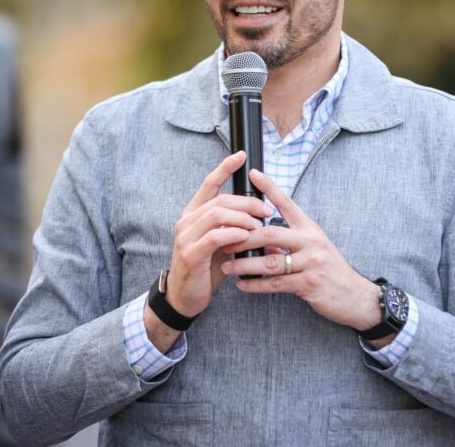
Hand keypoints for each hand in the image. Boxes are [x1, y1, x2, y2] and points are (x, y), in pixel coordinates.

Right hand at [165, 152, 271, 317]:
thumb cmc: (207, 269)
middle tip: (267, 210)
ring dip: (243, 217)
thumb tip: (268, 224)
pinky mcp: (191, 254)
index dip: (224, 168)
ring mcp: (186, 237)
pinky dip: (233, 234)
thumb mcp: (225, 245)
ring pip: (217, 214)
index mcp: (194, 214)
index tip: (241, 156)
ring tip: (259, 225)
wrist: (186, 298)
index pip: (209, 184)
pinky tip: (246, 237)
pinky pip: (214, 237)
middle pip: (220, 200)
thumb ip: (239, 230)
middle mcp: (187, 221)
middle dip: (248, 202)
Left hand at [220, 169, 381, 331]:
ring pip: (270, 261)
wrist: (354, 295)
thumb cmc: (330, 269)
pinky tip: (242, 285)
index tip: (254, 173)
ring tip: (226, 266)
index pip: (288, 203)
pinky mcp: (309, 284)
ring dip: (244, 264)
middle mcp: (311, 241)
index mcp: (310, 228)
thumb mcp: (312, 248)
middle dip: (244, 237)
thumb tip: (261, 239)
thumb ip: (287, 242)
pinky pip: (276, 284)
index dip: (270, 188)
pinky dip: (256, 285)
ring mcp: (311, 262)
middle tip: (223, 239)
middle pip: (271, 234)